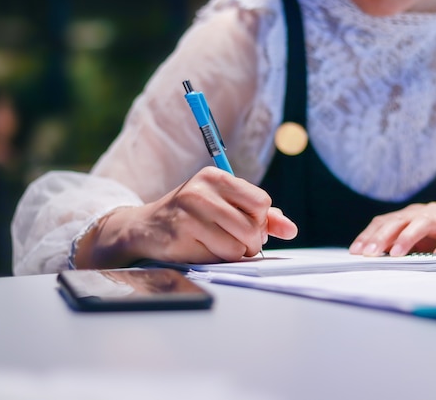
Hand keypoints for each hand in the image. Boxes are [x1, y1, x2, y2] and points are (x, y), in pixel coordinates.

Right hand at [75, 167, 297, 268]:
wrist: (144, 227)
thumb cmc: (192, 215)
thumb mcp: (224, 205)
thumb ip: (261, 216)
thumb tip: (291, 229)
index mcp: (215, 177)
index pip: (261, 201)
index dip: (261, 219)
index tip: (249, 225)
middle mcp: (201, 190)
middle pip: (252, 226)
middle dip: (251, 241)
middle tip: (238, 241)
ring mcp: (189, 213)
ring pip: (238, 246)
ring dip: (234, 253)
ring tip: (219, 245)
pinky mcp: (180, 236)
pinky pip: (218, 257)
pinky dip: (217, 259)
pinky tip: (202, 249)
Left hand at [348, 202, 435, 255]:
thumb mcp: (426, 242)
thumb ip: (405, 245)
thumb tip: (377, 257)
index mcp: (415, 215)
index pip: (386, 221)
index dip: (369, 234)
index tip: (355, 250)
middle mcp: (429, 213)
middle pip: (399, 220)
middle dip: (381, 237)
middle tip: (367, 253)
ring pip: (422, 223)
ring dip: (406, 238)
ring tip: (393, 254)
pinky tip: (434, 256)